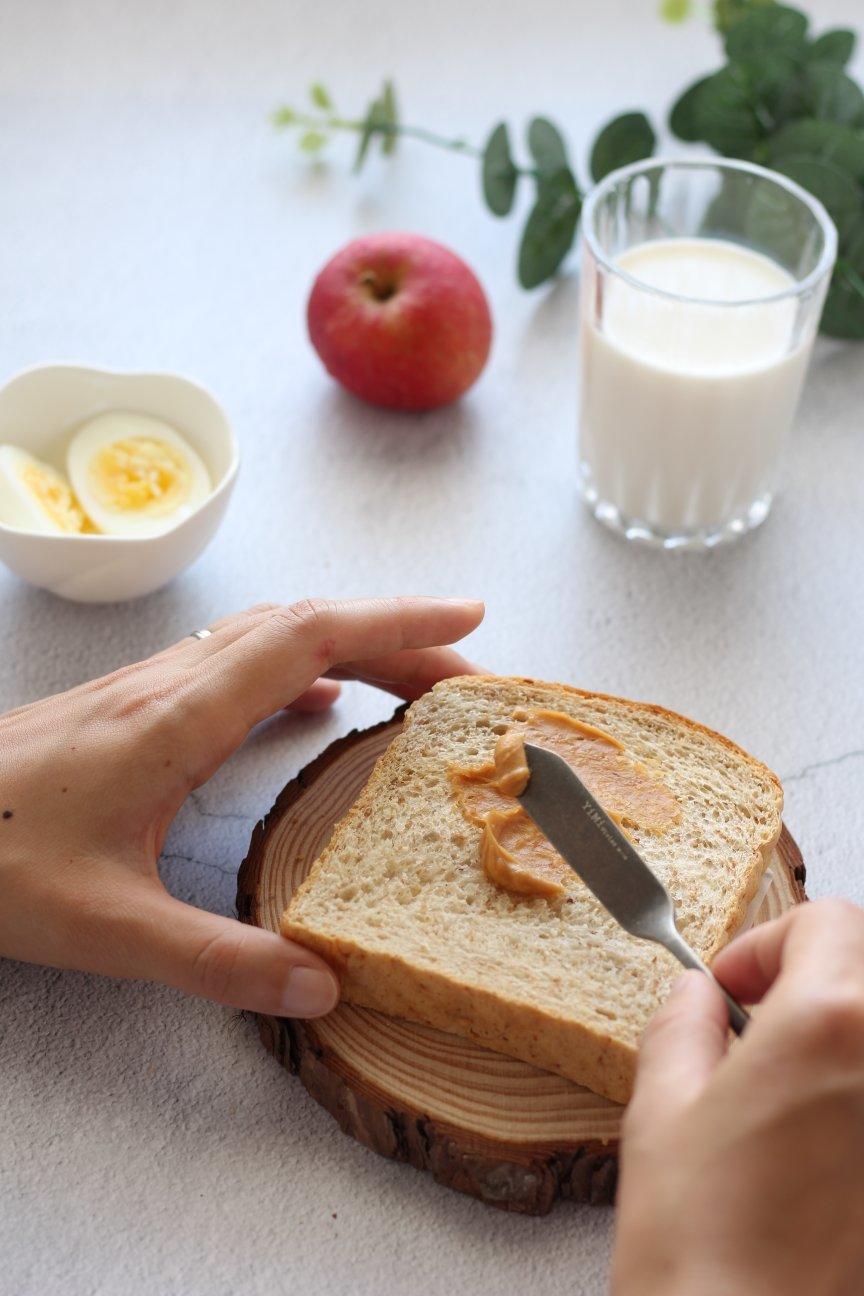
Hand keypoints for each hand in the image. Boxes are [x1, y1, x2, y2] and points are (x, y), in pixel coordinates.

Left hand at [0, 597, 483, 1017]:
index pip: (309, 637)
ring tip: (411, 685)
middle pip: (304, 626)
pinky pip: (235, 664)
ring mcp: (148, 690)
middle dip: (396, 637)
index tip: (467, 623)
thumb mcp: (106, 929)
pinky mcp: (132, 708)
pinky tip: (316, 702)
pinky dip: (296, 668)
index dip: (396, 623)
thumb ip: (216, 961)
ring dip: (350, 645)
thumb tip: (321, 986)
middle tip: (465, 679)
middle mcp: (170, 686)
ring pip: (269, 637)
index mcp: (178, 720)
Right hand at [612, 898, 863, 1295]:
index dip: (769, 942)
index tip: (735, 988)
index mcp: (831, 1024)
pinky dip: (858, 1097)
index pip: (826, 920)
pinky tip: (817, 1147)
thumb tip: (699, 998)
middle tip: (759, 1027)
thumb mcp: (662, 1110)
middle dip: (814, 978)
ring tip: (788, 1091)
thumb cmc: (701, 1251)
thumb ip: (684, 1025)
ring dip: (843, 1038)